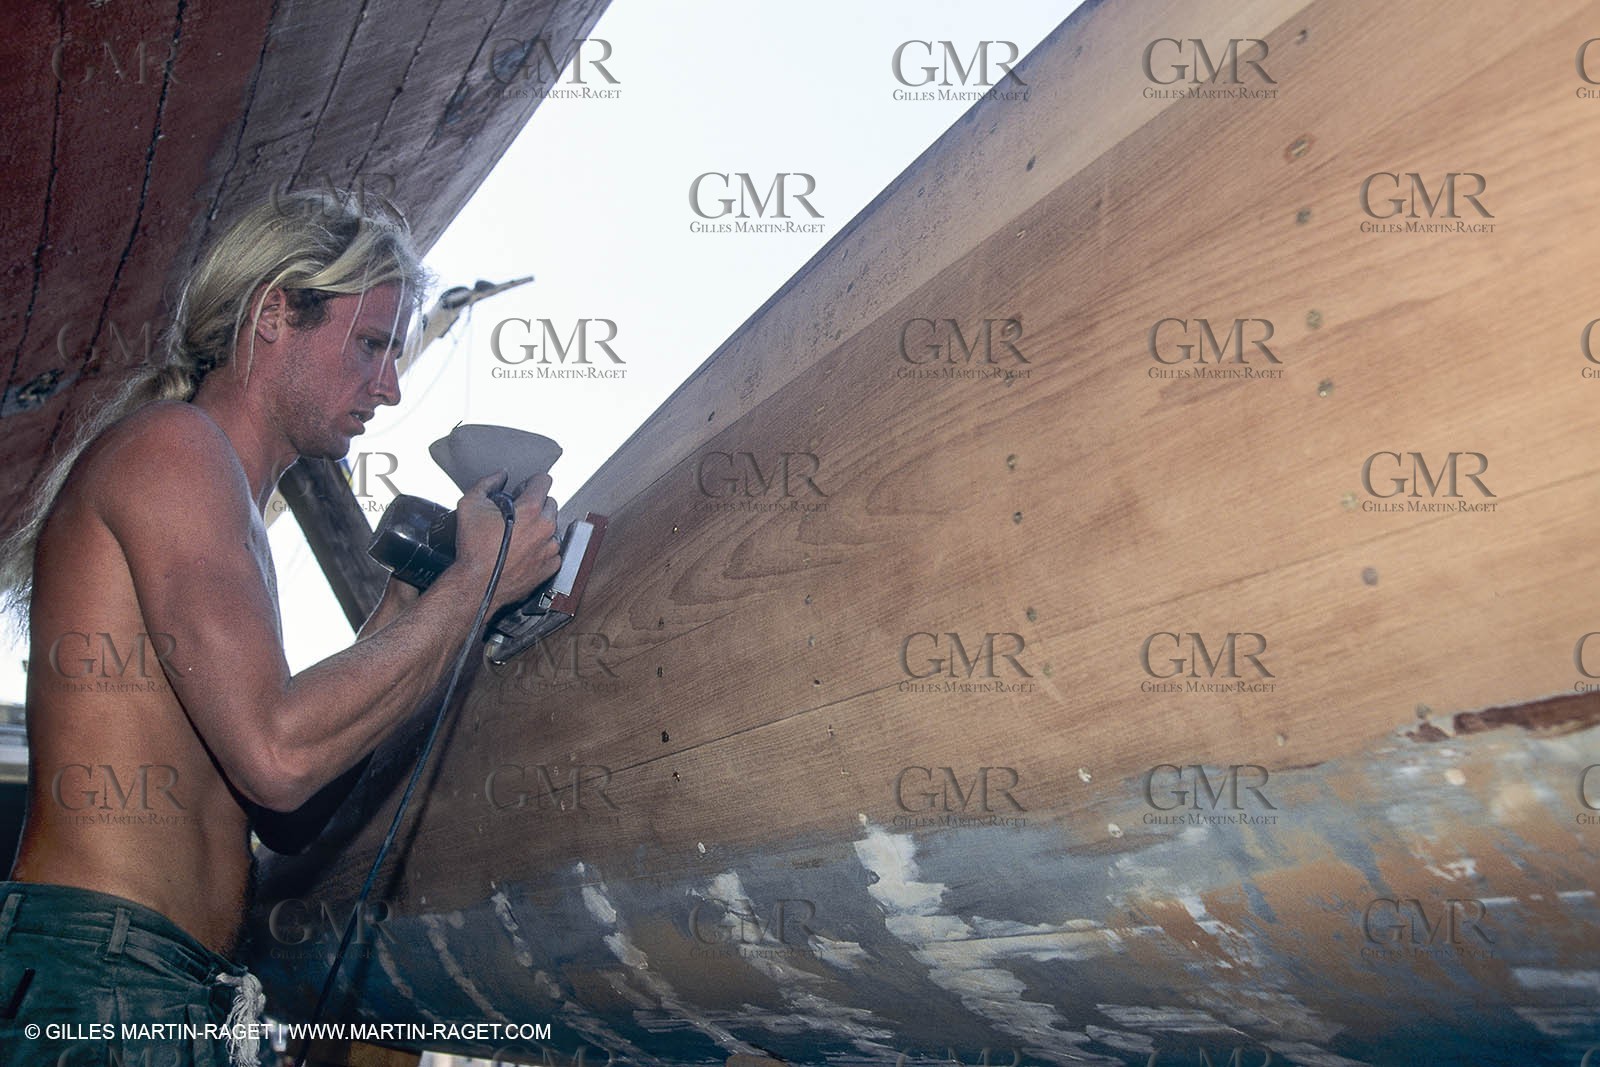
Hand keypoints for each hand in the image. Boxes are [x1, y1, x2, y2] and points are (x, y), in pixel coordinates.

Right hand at [452, 471, 560, 610]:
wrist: (476, 585)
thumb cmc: (473, 549)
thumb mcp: (470, 505)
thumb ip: (487, 484)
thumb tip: (499, 476)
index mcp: (531, 510)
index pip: (544, 481)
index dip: (530, 483)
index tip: (521, 491)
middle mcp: (545, 528)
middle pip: (550, 503)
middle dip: (535, 504)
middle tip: (517, 513)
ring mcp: (550, 548)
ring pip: (553, 527)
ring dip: (539, 526)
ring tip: (519, 534)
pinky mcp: (551, 566)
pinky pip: (553, 549)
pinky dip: (542, 547)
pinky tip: (524, 550)